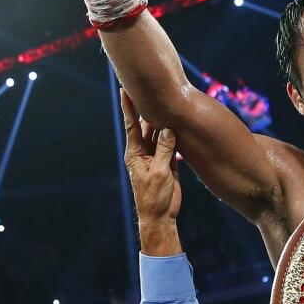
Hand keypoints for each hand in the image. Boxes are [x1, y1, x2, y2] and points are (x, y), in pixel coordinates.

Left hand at [121, 89, 182, 256]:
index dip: (129, 107)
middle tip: (150, 88)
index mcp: (136, 153)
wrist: (160, 215)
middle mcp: (144, 151)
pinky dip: (174, 134)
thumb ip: (164, 150)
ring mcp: (155, 156)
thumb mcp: (160, 172)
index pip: (132, 125)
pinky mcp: (167, 162)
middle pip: (146, 125)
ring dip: (164, 120)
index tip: (124, 90)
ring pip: (160, 133)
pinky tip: (179, 123)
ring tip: (167, 101)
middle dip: (148, 108)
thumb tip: (168, 129)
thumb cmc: (154, 196)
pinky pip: (171, 144)